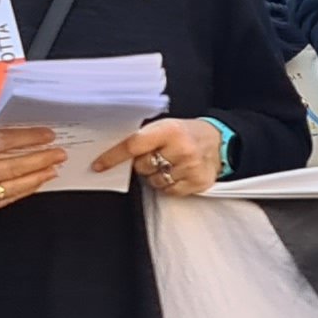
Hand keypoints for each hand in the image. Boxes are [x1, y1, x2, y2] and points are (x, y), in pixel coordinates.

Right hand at [0, 124, 66, 219]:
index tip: (47, 135)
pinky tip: (35, 183)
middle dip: (41, 159)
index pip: (5, 142)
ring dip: (38, 176)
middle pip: (15, 166)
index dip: (30, 138)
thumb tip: (22, 141)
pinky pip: (7, 200)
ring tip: (52, 168)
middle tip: (58, 153)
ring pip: (15, 186)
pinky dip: (24, 190)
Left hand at [96, 117, 224, 195]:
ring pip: (154, 182)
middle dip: (143, 164)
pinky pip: (169, 191)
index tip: (98, 165)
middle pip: (142, 167)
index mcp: (169, 130)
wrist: (219, 141)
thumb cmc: (186, 133)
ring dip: (156, 175)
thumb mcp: (166, 126)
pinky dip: (169, 185)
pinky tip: (178, 173)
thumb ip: (144, 138)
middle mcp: (181, 148)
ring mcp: (190, 167)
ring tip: (170, 163)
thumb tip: (113, 151)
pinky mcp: (197, 183)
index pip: (133, 145)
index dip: (114, 156)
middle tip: (156, 156)